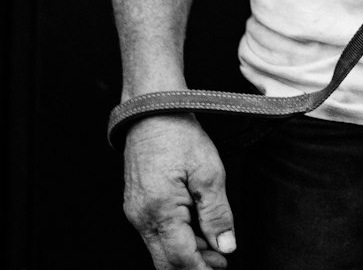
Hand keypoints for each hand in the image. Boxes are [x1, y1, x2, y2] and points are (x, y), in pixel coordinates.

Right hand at [122, 115, 236, 269]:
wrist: (151, 107)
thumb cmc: (179, 133)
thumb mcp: (208, 171)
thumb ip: (217, 214)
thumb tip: (227, 247)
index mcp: (159, 211)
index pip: (180, 260)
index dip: (202, 269)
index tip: (222, 268)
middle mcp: (141, 218)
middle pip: (166, 262)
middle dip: (194, 266)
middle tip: (220, 260)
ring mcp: (135, 212)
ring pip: (160, 250)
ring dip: (186, 253)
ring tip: (212, 239)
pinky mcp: (135, 204)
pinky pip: (155, 233)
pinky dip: (175, 238)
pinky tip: (194, 226)